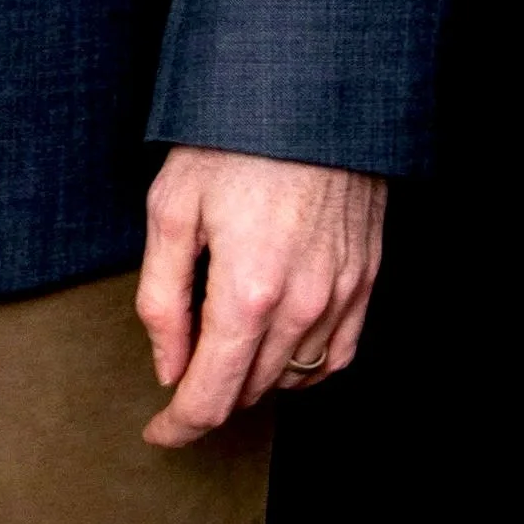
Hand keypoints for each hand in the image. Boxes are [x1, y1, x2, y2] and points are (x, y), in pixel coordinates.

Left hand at [137, 147, 386, 445]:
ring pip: (294, 378)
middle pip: (250, 392)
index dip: (179, 425)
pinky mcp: (365, 277)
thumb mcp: (171, 208)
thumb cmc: (232, 139)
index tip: (159, 432)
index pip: (211, 395)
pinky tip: (280, 349)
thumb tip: (168, 367)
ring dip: (254, 381)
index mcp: (246, 293)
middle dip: (210, 396)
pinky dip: (305, 366)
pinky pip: (337, 354)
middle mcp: (300, 305)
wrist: (309, 90)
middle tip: (181, 376)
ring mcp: (339, 294)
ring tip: (224, 353)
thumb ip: (162, 299)